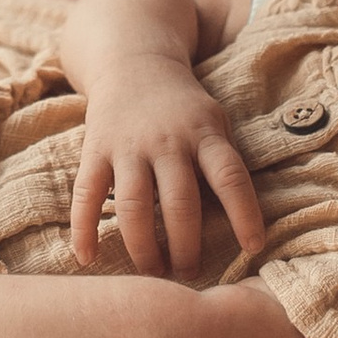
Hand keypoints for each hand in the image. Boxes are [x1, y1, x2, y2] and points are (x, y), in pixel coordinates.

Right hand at [74, 67, 267, 277]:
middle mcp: (166, 141)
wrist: (133, 63)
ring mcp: (127, 147)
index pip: (230, 177)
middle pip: (180, 202)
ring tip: (154, 272)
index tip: (254, 247)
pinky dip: (83, 229)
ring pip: (134, 206)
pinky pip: (86, 195)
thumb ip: (223, 163)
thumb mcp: (215, 122)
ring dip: (143, 247)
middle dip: (186, 246)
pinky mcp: (95, 151)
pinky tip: (87, 257)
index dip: (244, 214)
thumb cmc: (184, 109)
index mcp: (204, 134)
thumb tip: (239, 223)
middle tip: (190, 274)